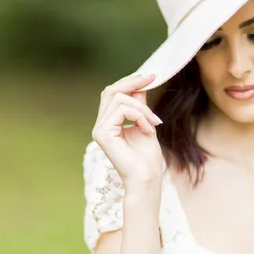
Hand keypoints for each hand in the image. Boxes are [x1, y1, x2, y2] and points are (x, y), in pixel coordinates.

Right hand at [91, 73, 163, 187]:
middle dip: (133, 83)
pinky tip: (148, 129)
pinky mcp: (102, 133)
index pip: (113, 93)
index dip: (131, 82)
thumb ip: (139, 105)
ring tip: (154, 123)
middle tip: (152, 80)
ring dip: (142, 108)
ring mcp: (99, 129)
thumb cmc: (147, 157)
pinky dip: (140, 116)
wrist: (146, 177)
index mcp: (109, 123)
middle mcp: (101, 125)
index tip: (152, 76)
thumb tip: (141, 85)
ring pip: (119, 99)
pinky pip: (122, 110)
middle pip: (111, 90)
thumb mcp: (145, 123)